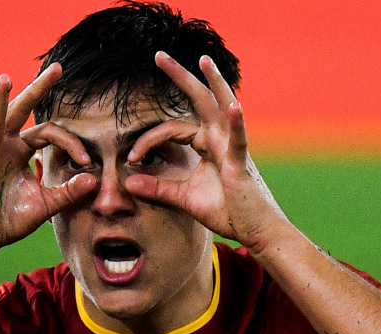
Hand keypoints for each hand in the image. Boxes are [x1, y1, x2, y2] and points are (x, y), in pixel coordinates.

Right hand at [0, 64, 96, 256]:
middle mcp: (5, 147)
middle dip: (38, 89)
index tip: (87, 161)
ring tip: (6, 80)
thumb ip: (69, 192)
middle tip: (57, 68)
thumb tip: (95, 180)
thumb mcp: (48, 204)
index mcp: (22, 150)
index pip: (49, 133)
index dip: (70, 143)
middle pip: (23, 112)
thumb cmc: (12, 218)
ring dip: (0, 102)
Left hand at [125, 52, 286, 253]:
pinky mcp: (241, 162)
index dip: (149, 139)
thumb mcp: (183, 199)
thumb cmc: (226, 212)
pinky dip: (236, 122)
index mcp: (207, 145)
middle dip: (180, 77)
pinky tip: (233, 105)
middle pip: (198, 101)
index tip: (131, 158)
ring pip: (220, 108)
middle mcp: (219, 139)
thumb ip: (158, 189)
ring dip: (212, 83)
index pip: (172, 129)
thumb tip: (128, 181)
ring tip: (203, 60)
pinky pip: (239, 138)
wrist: (253, 231)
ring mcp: (232, 147)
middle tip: (159, 55)